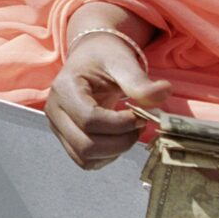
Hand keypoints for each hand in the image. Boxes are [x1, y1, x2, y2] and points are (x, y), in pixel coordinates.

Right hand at [45, 31, 170, 169]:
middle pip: (86, 145)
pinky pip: (85, 161)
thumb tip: (164, 93)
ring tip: (129, 131)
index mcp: (64, 89)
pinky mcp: (65, 138)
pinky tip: (118, 138)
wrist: (91, 57)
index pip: (90, 120)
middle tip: (139, 125)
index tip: (140, 115)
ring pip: (85, 158)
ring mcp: (57, 127)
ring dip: (114, 151)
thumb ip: (140, 81)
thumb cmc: (104, 56)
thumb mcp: (122, 62)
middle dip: (120, 142)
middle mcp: (55, 111)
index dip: (120, 124)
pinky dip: (106, 156)